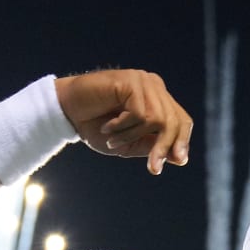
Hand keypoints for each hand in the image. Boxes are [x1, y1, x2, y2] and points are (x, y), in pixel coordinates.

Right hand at [56, 69, 192, 175]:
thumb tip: (179, 158)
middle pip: (174, 121)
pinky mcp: (131, 81)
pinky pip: (140, 114)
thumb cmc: (96, 127)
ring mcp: (143, 81)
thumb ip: (151, 147)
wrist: (67, 112)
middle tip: (152, 169)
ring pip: (157, 119)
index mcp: (158, 99)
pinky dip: (123, 127)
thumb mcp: (128, 143)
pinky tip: (107, 126)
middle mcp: (154, 87)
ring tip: (111, 139)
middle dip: (163, 147)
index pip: (181, 120)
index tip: (180, 161)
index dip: (182, 141)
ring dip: (132, 136)